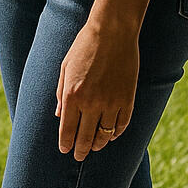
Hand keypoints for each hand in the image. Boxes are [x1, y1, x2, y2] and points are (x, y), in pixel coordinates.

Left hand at [56, 17, 137, 159]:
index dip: (66, 143)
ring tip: (94, 147)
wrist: (112, 31)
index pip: (67, 129)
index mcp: (73, 94)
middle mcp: (92, 102)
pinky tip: (111, 135)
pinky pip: (122, 124)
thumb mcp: (66, 67)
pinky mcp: (127, 99)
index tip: (65, 150)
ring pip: (104, 134)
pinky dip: (116, 133)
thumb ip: (62, 93)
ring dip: (98, 144)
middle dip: (81, 150)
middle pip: (85, 137)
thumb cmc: (84, 46)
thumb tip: (59, 115)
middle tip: (78, 156)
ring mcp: (111, 102)